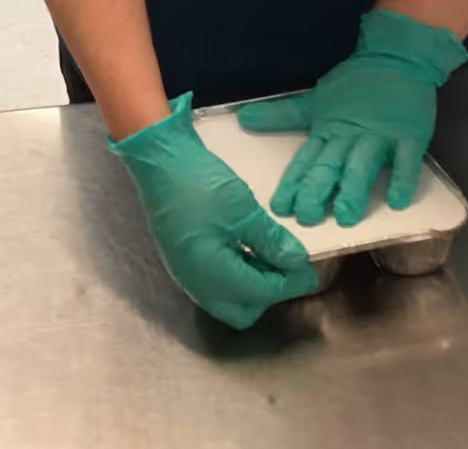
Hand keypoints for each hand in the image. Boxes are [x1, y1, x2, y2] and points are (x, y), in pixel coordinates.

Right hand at [110, 93, 319, 328]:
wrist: (157, 158)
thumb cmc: (198, 184)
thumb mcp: (243, 210)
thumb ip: (271, 241)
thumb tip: (295, 261)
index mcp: (213, 277)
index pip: (262, 294)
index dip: (290, 282)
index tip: (309, 267)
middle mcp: (196, 283)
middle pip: (242, 309)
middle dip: (268, 292)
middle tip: (286, 265)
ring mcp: (185, 271)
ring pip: (227, 296)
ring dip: (251, 282)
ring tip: (270, 251)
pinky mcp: (181, 257)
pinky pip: (213, 280)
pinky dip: (235, 272)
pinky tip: (245, 245)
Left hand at [237, 9, 467, 228]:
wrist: (395, 58)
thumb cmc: (354, 85)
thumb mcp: (316, 101)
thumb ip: (282, 115)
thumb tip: (243, 118)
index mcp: (327, 130)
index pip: (306, 160)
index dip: (293, 183)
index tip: (280, 208)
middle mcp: (351, 136)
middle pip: (331, 165)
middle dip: (318, 190)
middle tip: (307, 217)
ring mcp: (381, 136)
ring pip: (364, 165)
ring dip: (354, 189)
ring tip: (346, 215)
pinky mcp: (410, 135)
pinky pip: (407, 160)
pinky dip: (402, 179)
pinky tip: (396, 201)